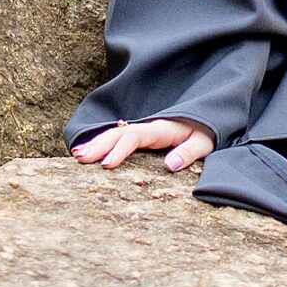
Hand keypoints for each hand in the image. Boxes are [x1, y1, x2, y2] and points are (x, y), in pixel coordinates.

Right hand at [70, 117, 215, 172]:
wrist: (209, 122)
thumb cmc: (207, 133)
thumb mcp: (205, 143)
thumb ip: (189, 152)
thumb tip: (169, 165)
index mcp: (162, 129)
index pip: (135, 137)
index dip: (119, 150)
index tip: (106, 165)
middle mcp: (149, 128)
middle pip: (119, 134)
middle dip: (99, 145)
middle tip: (80, 160)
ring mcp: (144, 132)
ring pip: (115, 135)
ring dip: (96, 144)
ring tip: (77, 156)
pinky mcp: (143, 138)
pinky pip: (119, 140)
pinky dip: (102, 144)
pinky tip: (88, 152)